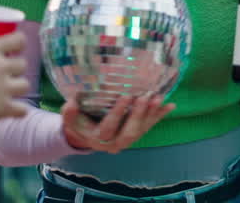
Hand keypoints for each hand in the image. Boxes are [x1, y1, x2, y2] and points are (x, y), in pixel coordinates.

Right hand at [0, 34, 28, 137]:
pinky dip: (18, 111)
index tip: (14, 49)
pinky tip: (12, 111)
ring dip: (18, 89)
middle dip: (15, 70)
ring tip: (7, 93)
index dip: (18, 45)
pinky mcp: (5, 107)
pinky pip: (23, 109)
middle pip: (23, 64)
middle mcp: (1, 66)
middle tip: (4, 75)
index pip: (18, 40)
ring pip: (26, 85)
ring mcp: (5, 87)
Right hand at [60, 94, 174, 153]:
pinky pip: (148, 126)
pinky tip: (170, 105)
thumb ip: (69, 112)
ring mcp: (126, 141)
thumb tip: (72, 103)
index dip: (118, 113)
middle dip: (138, 114)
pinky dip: (159, 116)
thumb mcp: (69, 119)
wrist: (86, 137)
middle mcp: (114, 143)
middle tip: (146, 97)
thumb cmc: (77, 124)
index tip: (126, 96)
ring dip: (151, 114)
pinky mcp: (135, 135)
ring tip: (159, 99)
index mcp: (97, 139)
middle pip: (129, 132)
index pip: (109, 128)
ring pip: (141, 130)